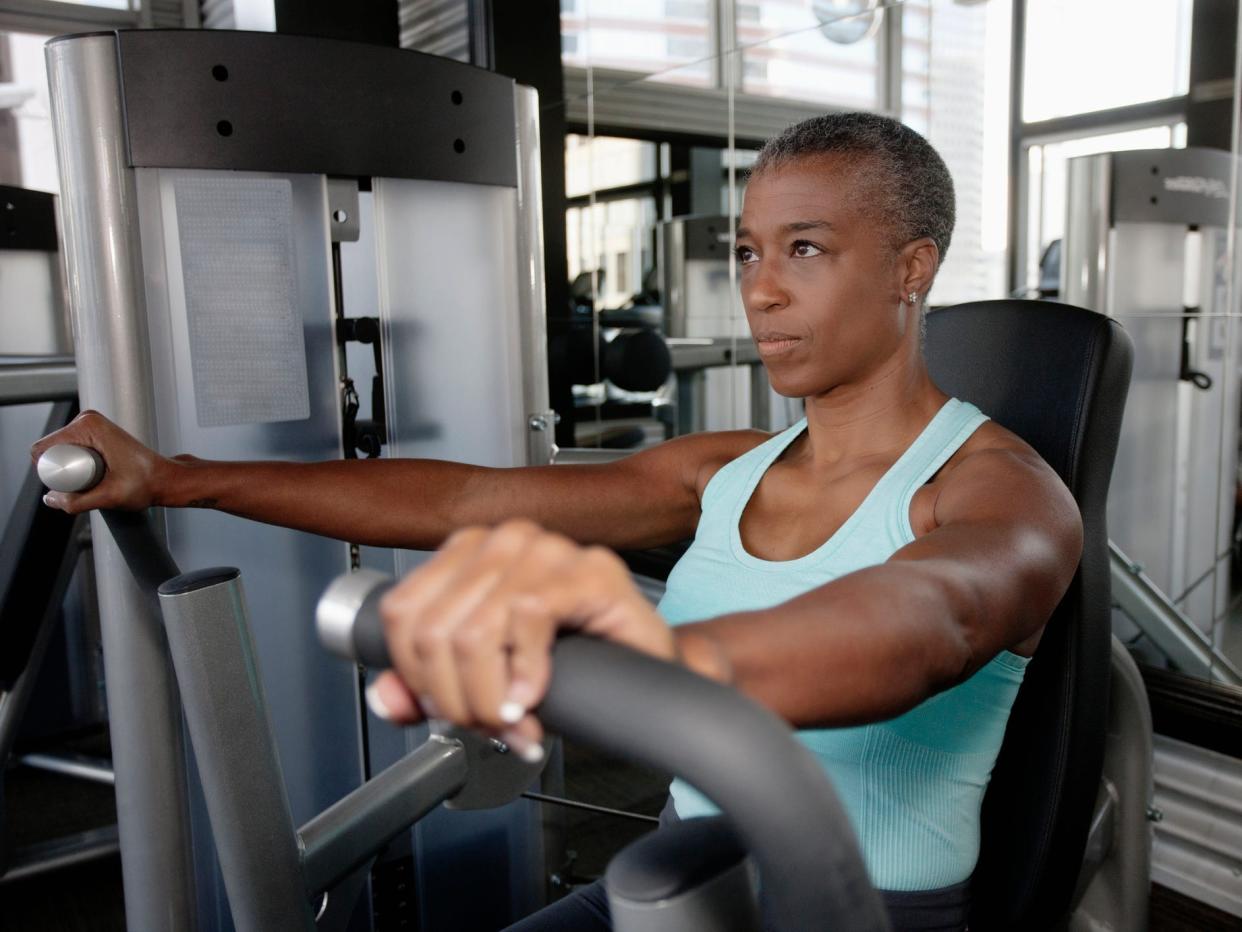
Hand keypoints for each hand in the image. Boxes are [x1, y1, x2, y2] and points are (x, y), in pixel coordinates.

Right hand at [30, 410, 172, 512]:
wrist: (166, 478)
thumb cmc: (147, 483)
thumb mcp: (109, 497)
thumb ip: (76, 502)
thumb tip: (49, 498)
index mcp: (88, 425)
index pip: (43, 450)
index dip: (49, 472)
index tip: (74, 486)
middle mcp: (87, 420)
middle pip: (52, 452)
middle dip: (60, 473)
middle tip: (89, 486)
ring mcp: (91, 426)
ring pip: (61, 454)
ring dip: (68, 471)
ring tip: (96, 481)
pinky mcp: (95, 434)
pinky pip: (70, 452)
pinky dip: (74, 467)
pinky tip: (92, 477)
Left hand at [367, 519, 675, 760]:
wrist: (648, 666)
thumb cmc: (574, 662)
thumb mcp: (487, 676)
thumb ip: (429, 685)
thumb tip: (386, 698)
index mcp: (468, 551)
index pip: (402, 614)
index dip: (416, 678)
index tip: (448, 713)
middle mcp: (504, 540)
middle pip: (435, 632)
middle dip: (457, 699)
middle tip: (487, 728)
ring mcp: (547, 549)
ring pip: (474, 634)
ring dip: (489, 698)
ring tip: (513, 723)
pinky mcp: (587, 570)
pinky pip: (527, 621)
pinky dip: (525, 675)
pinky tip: (534, 696)